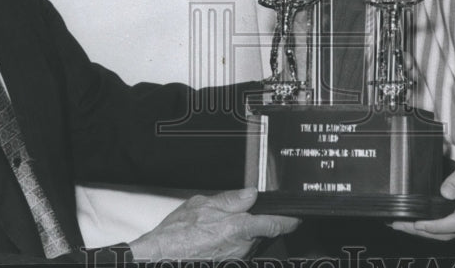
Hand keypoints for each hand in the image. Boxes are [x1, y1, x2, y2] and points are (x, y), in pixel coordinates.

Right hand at [128, 187, 298, 260]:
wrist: (158, 258)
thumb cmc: (175, 236)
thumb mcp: (202, 205)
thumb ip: (230, 199)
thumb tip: (250, 193)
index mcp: (237, 228)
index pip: (274, 224)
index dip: (289, 220)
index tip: (296, 218)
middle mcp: (240, 247)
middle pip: (261, 234)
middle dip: (254, 225)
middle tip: (232, 219)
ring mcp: (235, 259)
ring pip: (249, 244)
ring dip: (241, 236)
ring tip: (215, 231)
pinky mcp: (228, 264)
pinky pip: (238, 253)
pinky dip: (231, 246)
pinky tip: (213, 242)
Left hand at [390, 136, 454, 240]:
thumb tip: (445, 192)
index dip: (435, 227)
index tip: (416, 223)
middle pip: (451, 233)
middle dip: (423, 232)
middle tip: (398, 225)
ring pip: (452, 235)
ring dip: (427, 233)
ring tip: (403, 225)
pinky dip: (436, 230)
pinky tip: (422, 223)